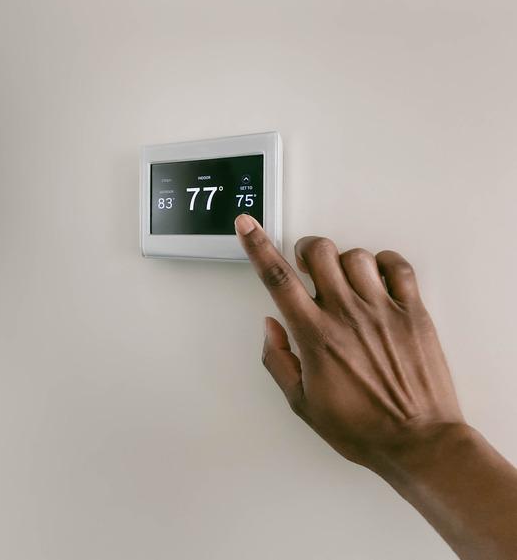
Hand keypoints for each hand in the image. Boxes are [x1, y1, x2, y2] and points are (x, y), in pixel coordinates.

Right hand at [234, 214, 463, 469]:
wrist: (419, 442)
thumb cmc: (361, 428)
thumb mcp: (302, 403)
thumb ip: (278, 360)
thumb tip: (271, 325)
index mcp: (315, 336)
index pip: (278, 278)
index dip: (257, 246)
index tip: (247, 225)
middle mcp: (347, 315)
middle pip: (319, 252)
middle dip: (306, 249)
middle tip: (307, 265)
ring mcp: (383, 310)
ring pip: (356, 255)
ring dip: (343, 261)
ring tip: (345, 281)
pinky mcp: (414, 312)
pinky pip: (399, 266)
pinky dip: (385, 263)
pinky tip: (378, 278)